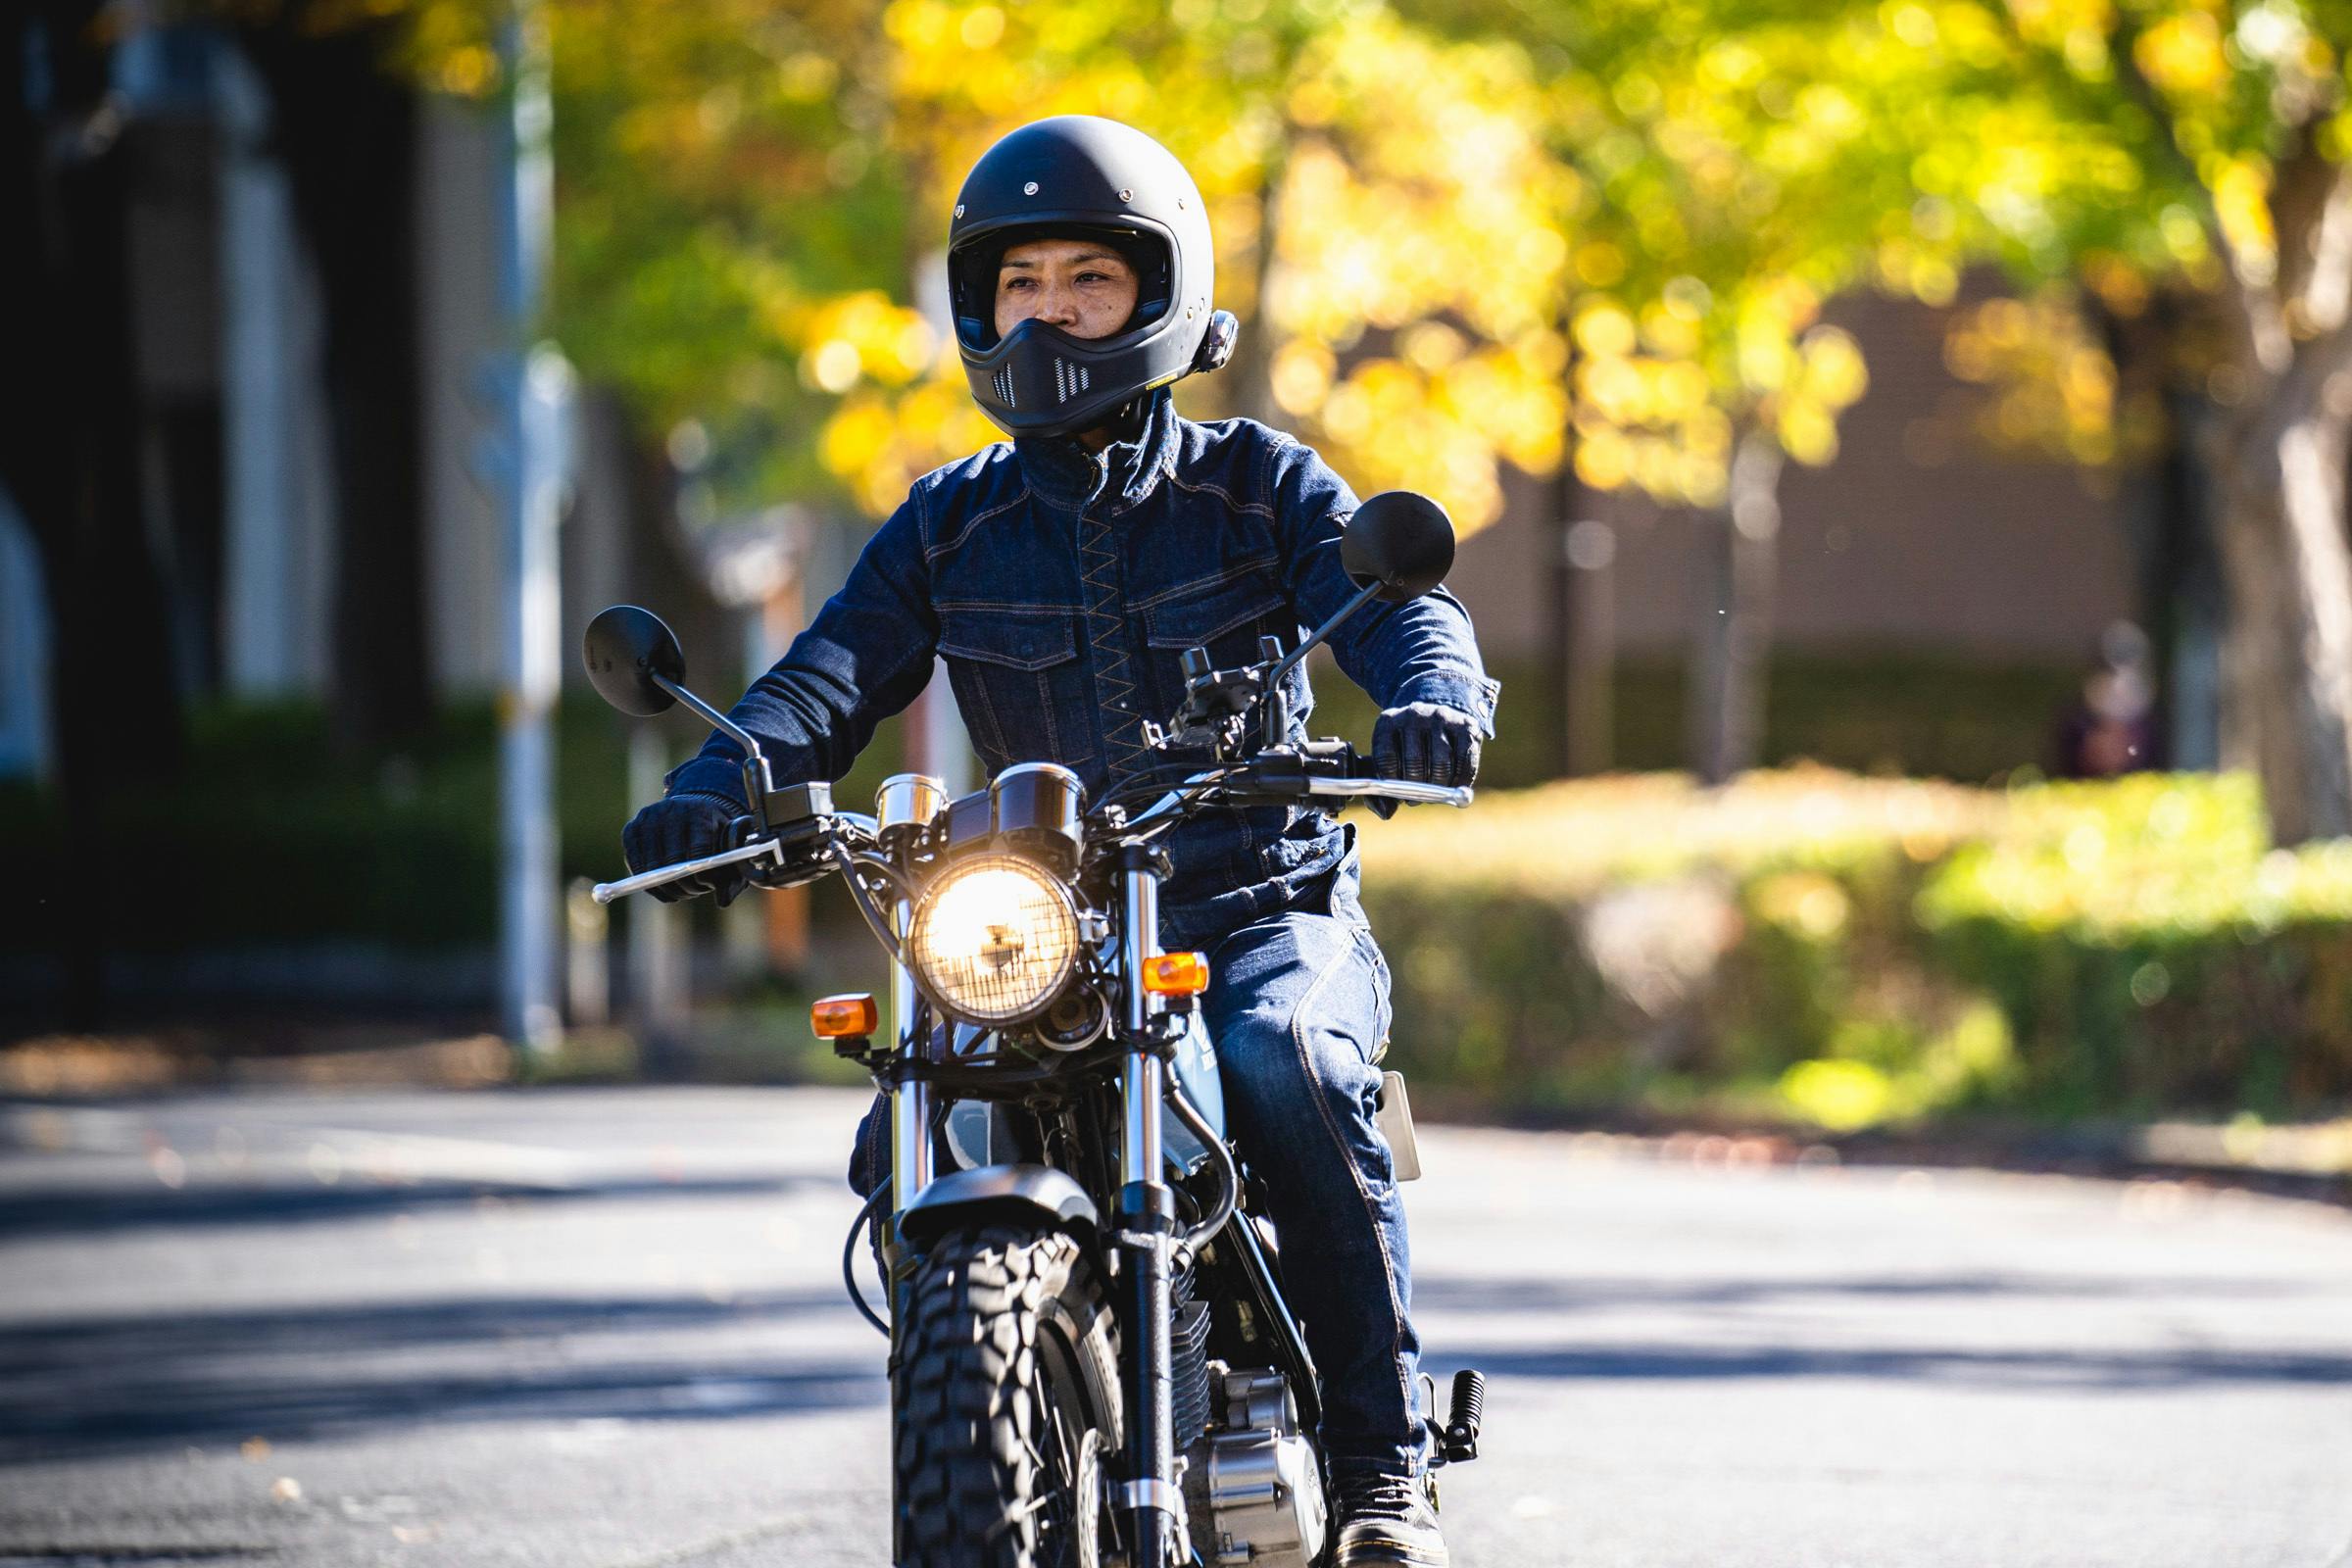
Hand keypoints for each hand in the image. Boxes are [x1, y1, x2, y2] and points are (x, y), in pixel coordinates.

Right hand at [622, 791, 749, 904]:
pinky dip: (650, 884)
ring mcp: (647, 818)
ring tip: (682, 890)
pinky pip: (636, 866)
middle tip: (695, 891)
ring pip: (652, 867)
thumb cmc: (715, 834)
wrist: (693, 809)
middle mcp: (671, 810)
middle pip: (672, 860)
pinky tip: (665, 889)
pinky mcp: (631, 829)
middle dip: (685, 884)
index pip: (698, 851)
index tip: (707, 885)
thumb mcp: (731, 849)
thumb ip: (733, 875)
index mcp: (699, 812)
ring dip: (667, 887)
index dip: (702, 876)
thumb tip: (723, 901)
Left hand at [1369, 702, 1480, 817]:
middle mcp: (1414, 715)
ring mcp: (1441, 717)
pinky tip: (1453, 785)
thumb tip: (1386, 813)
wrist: (1437, 720)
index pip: (1386, 758)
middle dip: (1416, 789)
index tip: (1399, 795)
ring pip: (1441, 764)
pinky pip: (1465, 763)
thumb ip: (1381, 792)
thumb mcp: (1389, 763)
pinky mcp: (1467, 725)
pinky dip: (1460, 781)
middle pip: (1415, 762)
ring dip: (1439, 787)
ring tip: (1434, 792)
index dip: (1392, 784)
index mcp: (1388, 722)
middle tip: (1417, 799)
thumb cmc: (1406, 749)